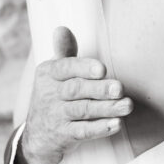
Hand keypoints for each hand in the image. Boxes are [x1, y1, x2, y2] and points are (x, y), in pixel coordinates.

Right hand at [18, 26, 132, 163]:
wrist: (37, 135)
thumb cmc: (54, 96)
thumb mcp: (54, 74)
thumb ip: (65, 53)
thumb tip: (62, 29)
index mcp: (48, 74)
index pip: (64, 67)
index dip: (83, 67)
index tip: (102, 69)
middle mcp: (49, 94)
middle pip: (75, 90)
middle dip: (99, 89)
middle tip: (119, 88)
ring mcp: (55, 116)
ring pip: (82, 110)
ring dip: (106, 108)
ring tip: (126, 106)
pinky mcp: (63, 135)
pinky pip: (82, 132)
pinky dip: (99, 129)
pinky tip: (116, 124)